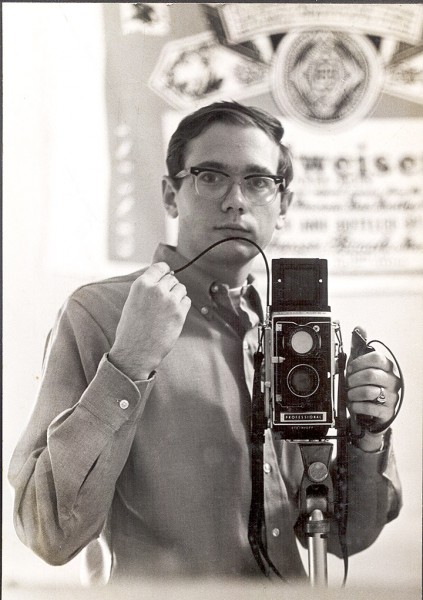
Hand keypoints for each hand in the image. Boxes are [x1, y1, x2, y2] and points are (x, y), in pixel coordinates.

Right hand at [109, 262, 190, 379]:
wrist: (136, 350)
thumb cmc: (132, 328)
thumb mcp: (133, 301)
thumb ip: (147, 289)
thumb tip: (163, 278)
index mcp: (141, 285)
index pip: (159, 267)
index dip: (165, 270)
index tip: (167, 273)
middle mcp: (156, 289)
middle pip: (172, 279)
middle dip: (170, 287)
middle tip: (164, 300)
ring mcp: (169, 300)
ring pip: (181, 288)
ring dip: (177, 295)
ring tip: (168, 308)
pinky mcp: (180, 313)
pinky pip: (187, 301)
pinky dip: (183, 306)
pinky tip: (173, 315)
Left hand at [347, 347, 400, 450]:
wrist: (371, 411)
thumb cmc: (366, 385)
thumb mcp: (360, 365)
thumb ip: (359, 346)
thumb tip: (360, 327)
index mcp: (387, 367)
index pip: (377, 358)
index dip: (359, 362)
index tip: (350, 368)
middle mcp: (392, 380)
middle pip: (371, 375)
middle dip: (353, 379)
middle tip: (348, 383)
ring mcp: (391, 396)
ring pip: (369, 391)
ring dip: (353, 393)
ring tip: (350, 395)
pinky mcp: (387, 411)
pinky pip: (369, 407)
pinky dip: (357, 406)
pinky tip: (355, 404)